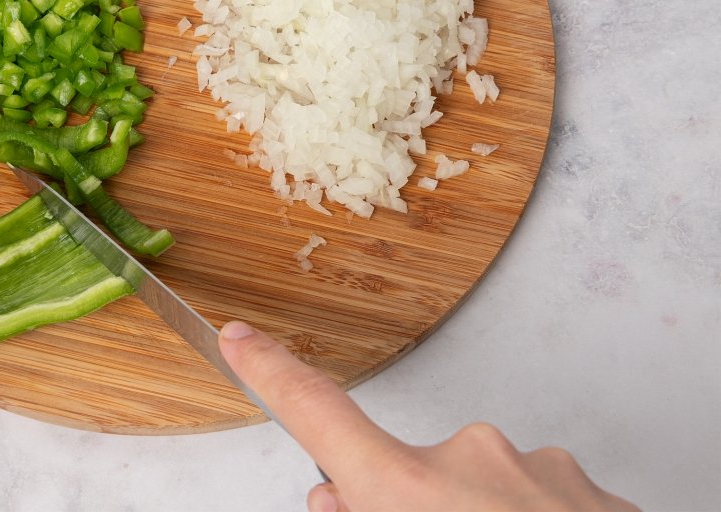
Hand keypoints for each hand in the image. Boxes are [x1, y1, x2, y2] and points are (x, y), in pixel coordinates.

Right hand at [218, 321, 639, 511]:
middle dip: (410, 508)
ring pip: (482, 490)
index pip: (317, 412)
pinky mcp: (594, 491)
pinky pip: (540, 501)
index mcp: (410, 491)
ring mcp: (542, 470)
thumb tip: (339, 502)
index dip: (271, 372)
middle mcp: (474, 460)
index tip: (239, 338)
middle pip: (410, 472)